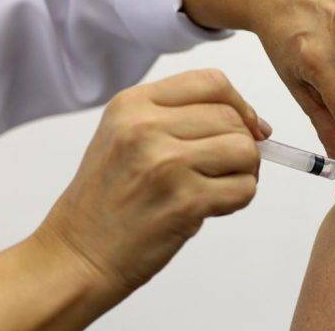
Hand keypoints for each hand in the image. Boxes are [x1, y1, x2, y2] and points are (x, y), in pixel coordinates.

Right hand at [37, 69, 271, 292]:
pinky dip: (239, 199)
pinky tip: (214, 207)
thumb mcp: (126, 136)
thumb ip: (182, 119)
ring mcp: (165, 164)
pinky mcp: (184, 202)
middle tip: (227, 168)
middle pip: (232, 117)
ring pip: (244, 150)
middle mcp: (146, 127)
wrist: (77, 253)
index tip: (248, 126)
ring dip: (245, 171)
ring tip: (220, 186)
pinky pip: (243, 189)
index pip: (211, 82)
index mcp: (132, 104)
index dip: (240, 104)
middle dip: (243, 142)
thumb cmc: (107, 198)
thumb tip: (257, 124)